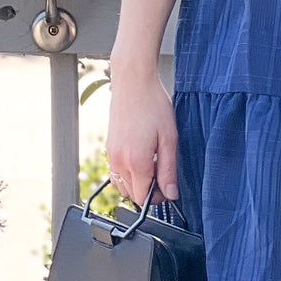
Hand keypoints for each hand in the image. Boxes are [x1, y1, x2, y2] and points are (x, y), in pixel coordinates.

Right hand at [106, 61, 179, 204]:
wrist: (133, 82)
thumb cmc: (153, 105)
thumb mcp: (170, 139)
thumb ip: (169, 170)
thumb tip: (171, 194)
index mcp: (136, 162)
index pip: (142, 198)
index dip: (157, 198)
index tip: (168, 189)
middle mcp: (119, 161)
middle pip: (131, 194)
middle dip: (148, 191)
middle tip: (163, 175)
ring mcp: (111, 155)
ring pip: (122, 185)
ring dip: (137, 182)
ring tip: (153, 163)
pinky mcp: (109, 148)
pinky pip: (116, 172)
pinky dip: (128, 173)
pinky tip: (142, 157)